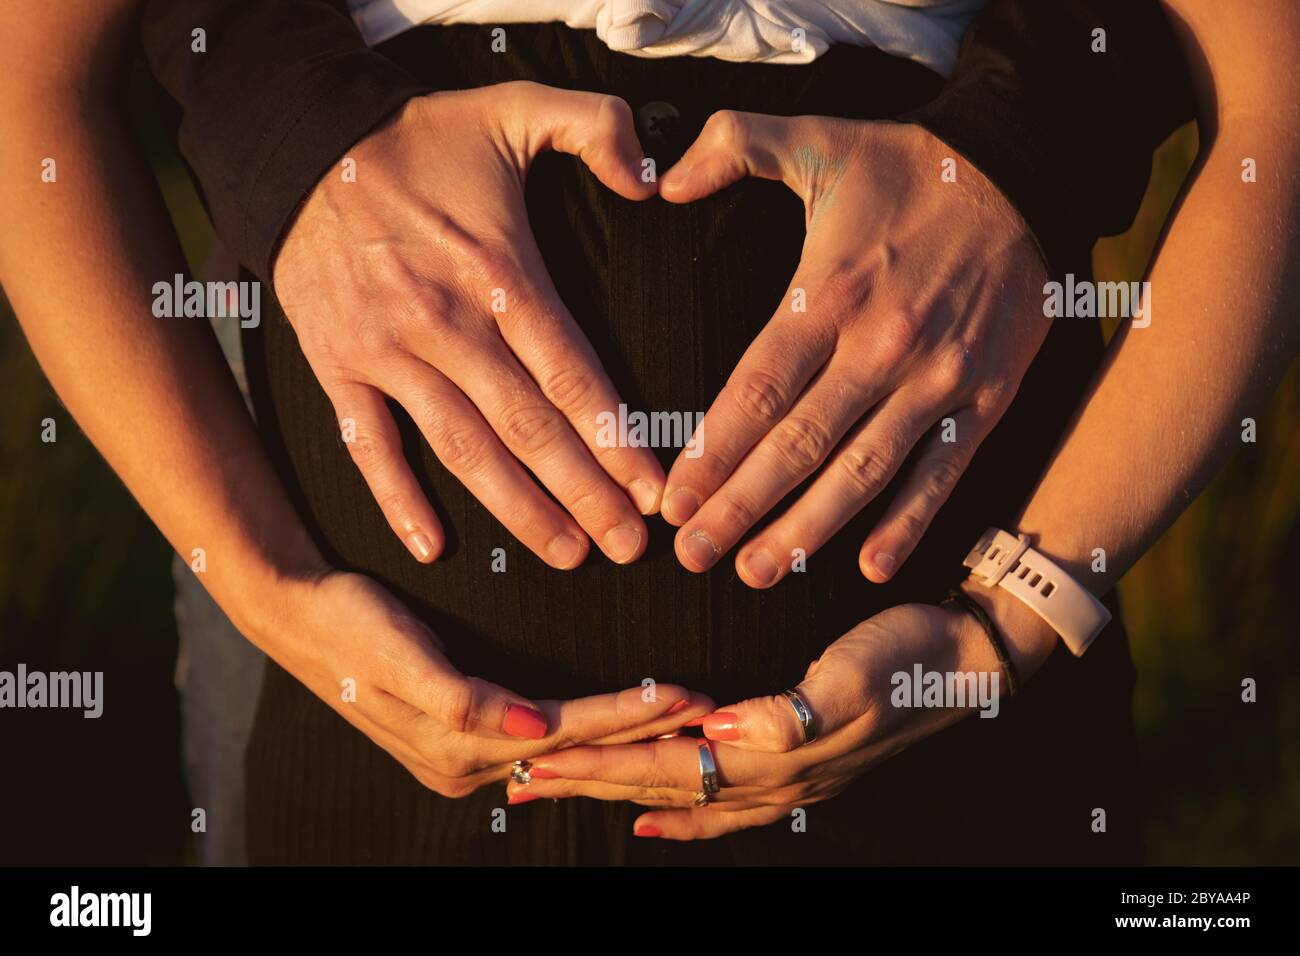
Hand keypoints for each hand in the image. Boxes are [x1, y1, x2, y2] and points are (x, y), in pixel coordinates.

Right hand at [253, 569, 713, 797]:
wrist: (295, 615)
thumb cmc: (348, 624)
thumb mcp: (397, 655)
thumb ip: (459, 698)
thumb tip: (527, 730)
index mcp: (455, 747)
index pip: (564, 735)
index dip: (626, 715)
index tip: (683, 696)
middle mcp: (465, 765)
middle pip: (574, 751)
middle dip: (641, 732)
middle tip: (707, 713)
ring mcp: (464, 757)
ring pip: (563, 752)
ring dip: (621, 735)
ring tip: (680, 717)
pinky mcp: (462, 738)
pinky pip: (541, 745)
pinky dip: (586, 734)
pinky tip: (618, 729)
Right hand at [273, 81, 662, 568]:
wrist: (300, 143)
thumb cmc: (420, 136)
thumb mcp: (516, 109)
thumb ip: (597, 128)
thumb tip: (654, 177)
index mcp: (498, 274)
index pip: (572, 375)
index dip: (618, 440)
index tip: (655, 492)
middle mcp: (445, 325)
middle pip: (529, 428)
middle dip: (585, 495)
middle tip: (630, 548)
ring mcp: (386, 353)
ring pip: (462, 449)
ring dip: (517, 509)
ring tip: (567, 554)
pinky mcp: (337, 365)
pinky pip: (368, 445)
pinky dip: (396, 500)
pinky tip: (433, 549)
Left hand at [509, 587, 1054, 838]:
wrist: (970, 662)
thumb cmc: (910, 656)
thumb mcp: (855, 674)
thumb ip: (788, 712)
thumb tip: (719, 729)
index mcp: (778, 753)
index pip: (669, 763)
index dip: (604, 762)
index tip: (541, 760)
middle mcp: (773, 778)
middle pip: (661, 788)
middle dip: (588, 785)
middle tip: (520, 784)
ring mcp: (785, 781)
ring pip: (681, 799)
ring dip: (617, 797)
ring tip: (562, 795)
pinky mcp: (797, 770)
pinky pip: (721, 808)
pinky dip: (678, 818)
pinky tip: (647, 820)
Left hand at [656, 114, 1049, 585]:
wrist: (1025, 171)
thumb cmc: (909, 167)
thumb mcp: (819, 139)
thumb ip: (734, 146)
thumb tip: (665, 178)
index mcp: (832, 294)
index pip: (758, 388)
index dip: (712, 451)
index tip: (674, 500)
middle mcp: (882, 346)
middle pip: (798, 444)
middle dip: (740, 506)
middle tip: (694, 554)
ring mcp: (938, 378)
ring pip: (862, 471)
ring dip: (808, 529)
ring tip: (758, 572)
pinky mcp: (986, 397)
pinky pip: (943, 473)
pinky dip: (908, 522)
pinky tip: (871, 568)